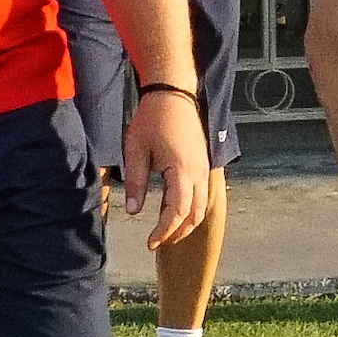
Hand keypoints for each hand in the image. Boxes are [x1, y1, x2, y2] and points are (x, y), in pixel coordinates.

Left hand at [122, 89, 211, 247]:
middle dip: (178, 232)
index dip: (164, 231)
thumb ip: (135, 182)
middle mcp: (198, 173)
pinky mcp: (203, 162)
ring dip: (186, 222)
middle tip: (159, 242)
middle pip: (195, 214)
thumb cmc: (152, 119)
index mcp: (182, 171)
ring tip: (167, 231)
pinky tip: (174, 209)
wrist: (173, 93)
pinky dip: (191, 208)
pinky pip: (202, 193)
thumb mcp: (136, 150)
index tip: (150, 243)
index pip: (176, 212)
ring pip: (202, 205)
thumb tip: (133, 211)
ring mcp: (204, 167)